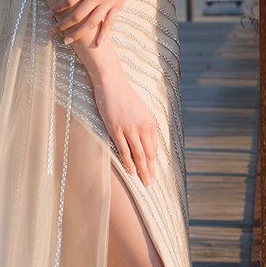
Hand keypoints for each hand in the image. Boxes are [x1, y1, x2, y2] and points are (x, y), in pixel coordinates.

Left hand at [49, 0, 144, 47]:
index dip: (58, 7)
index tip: (49, 14)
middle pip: (78, 14)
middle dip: (63, 24)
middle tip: (52, 31)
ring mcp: (109, 2)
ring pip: (91, 22)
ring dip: (78, 33)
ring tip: (67, 40)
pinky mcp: (117, 6)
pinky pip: (109, 23)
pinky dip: (103, 34)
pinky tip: (97, 44)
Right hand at [94, 71, 160, 187]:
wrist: (111, 83)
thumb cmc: (124, 96)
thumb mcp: (140, 110)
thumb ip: (143, 125)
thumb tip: (143, 140)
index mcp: (150, 122)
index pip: (154, 147)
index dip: (153, 162)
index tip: (153, 172)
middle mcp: (142, 127)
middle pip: (148, 154)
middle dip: (150, 170)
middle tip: (151, 183)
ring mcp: (129, 129)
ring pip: (138, 155)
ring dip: (142, 170)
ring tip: (144, 182)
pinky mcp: (116, 130)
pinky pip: (124, 150)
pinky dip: (128, 163)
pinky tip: (130, 171)